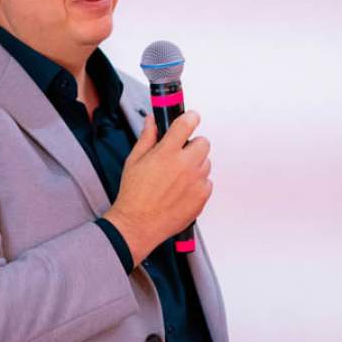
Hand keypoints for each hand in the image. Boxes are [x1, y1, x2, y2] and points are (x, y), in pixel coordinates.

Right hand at [102, 111, 211, 266]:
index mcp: (167, 153)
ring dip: (196, 165)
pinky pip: (208, 182)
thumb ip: (147, 138)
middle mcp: (185, 165)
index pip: (187, 123)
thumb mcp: (134, 161)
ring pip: (206, 162)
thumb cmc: (134, 196)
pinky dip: (198, 183)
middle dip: (193, 145)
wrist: (138, 224)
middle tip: (181, 153)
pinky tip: (182, 189)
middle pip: (203, 142)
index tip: (191, 118)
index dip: (190, 117)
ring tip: (179, 176)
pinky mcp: (202, 197)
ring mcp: (196, 181)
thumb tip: (151, 122)